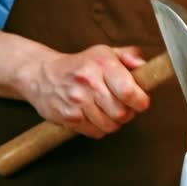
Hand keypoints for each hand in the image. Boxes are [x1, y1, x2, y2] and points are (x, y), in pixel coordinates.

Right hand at [18, 45, 149, 137]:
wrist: (41, 74)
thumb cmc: (80, 65)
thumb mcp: (105, 53)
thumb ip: (130, 56)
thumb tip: (145, 68)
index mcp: (101, 64)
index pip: (128, 91)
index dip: (140, 101)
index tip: (140, 101)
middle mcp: (88, 82)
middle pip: (122, 113)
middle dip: (129, 113)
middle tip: (124, 106)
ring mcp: (76, 101)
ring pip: (110, 126)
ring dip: (114, 122)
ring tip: (108, 110)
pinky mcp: (68, 117)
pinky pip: (96, 132)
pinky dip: (100, 128)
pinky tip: (95, 115)